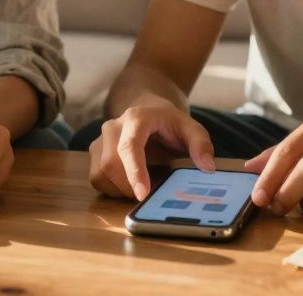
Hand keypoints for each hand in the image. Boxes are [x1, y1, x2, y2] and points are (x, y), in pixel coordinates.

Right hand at [88, 98, 216, 200]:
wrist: (146, 108)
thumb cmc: (168, 122)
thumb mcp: (190, 128)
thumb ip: (200, 144)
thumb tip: (207, 167)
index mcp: (137, 118)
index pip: (129, 146)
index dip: (134, 172)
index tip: (142, 194)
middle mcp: (113, 127)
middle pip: (111, 165)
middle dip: (130, 187)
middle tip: (152, 192)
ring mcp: (100, 140)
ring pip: (101, 174)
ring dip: (122, 189)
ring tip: (144, 184)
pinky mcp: (94, 153)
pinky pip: (97, 179)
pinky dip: (114, 188)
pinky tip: (130, 182)